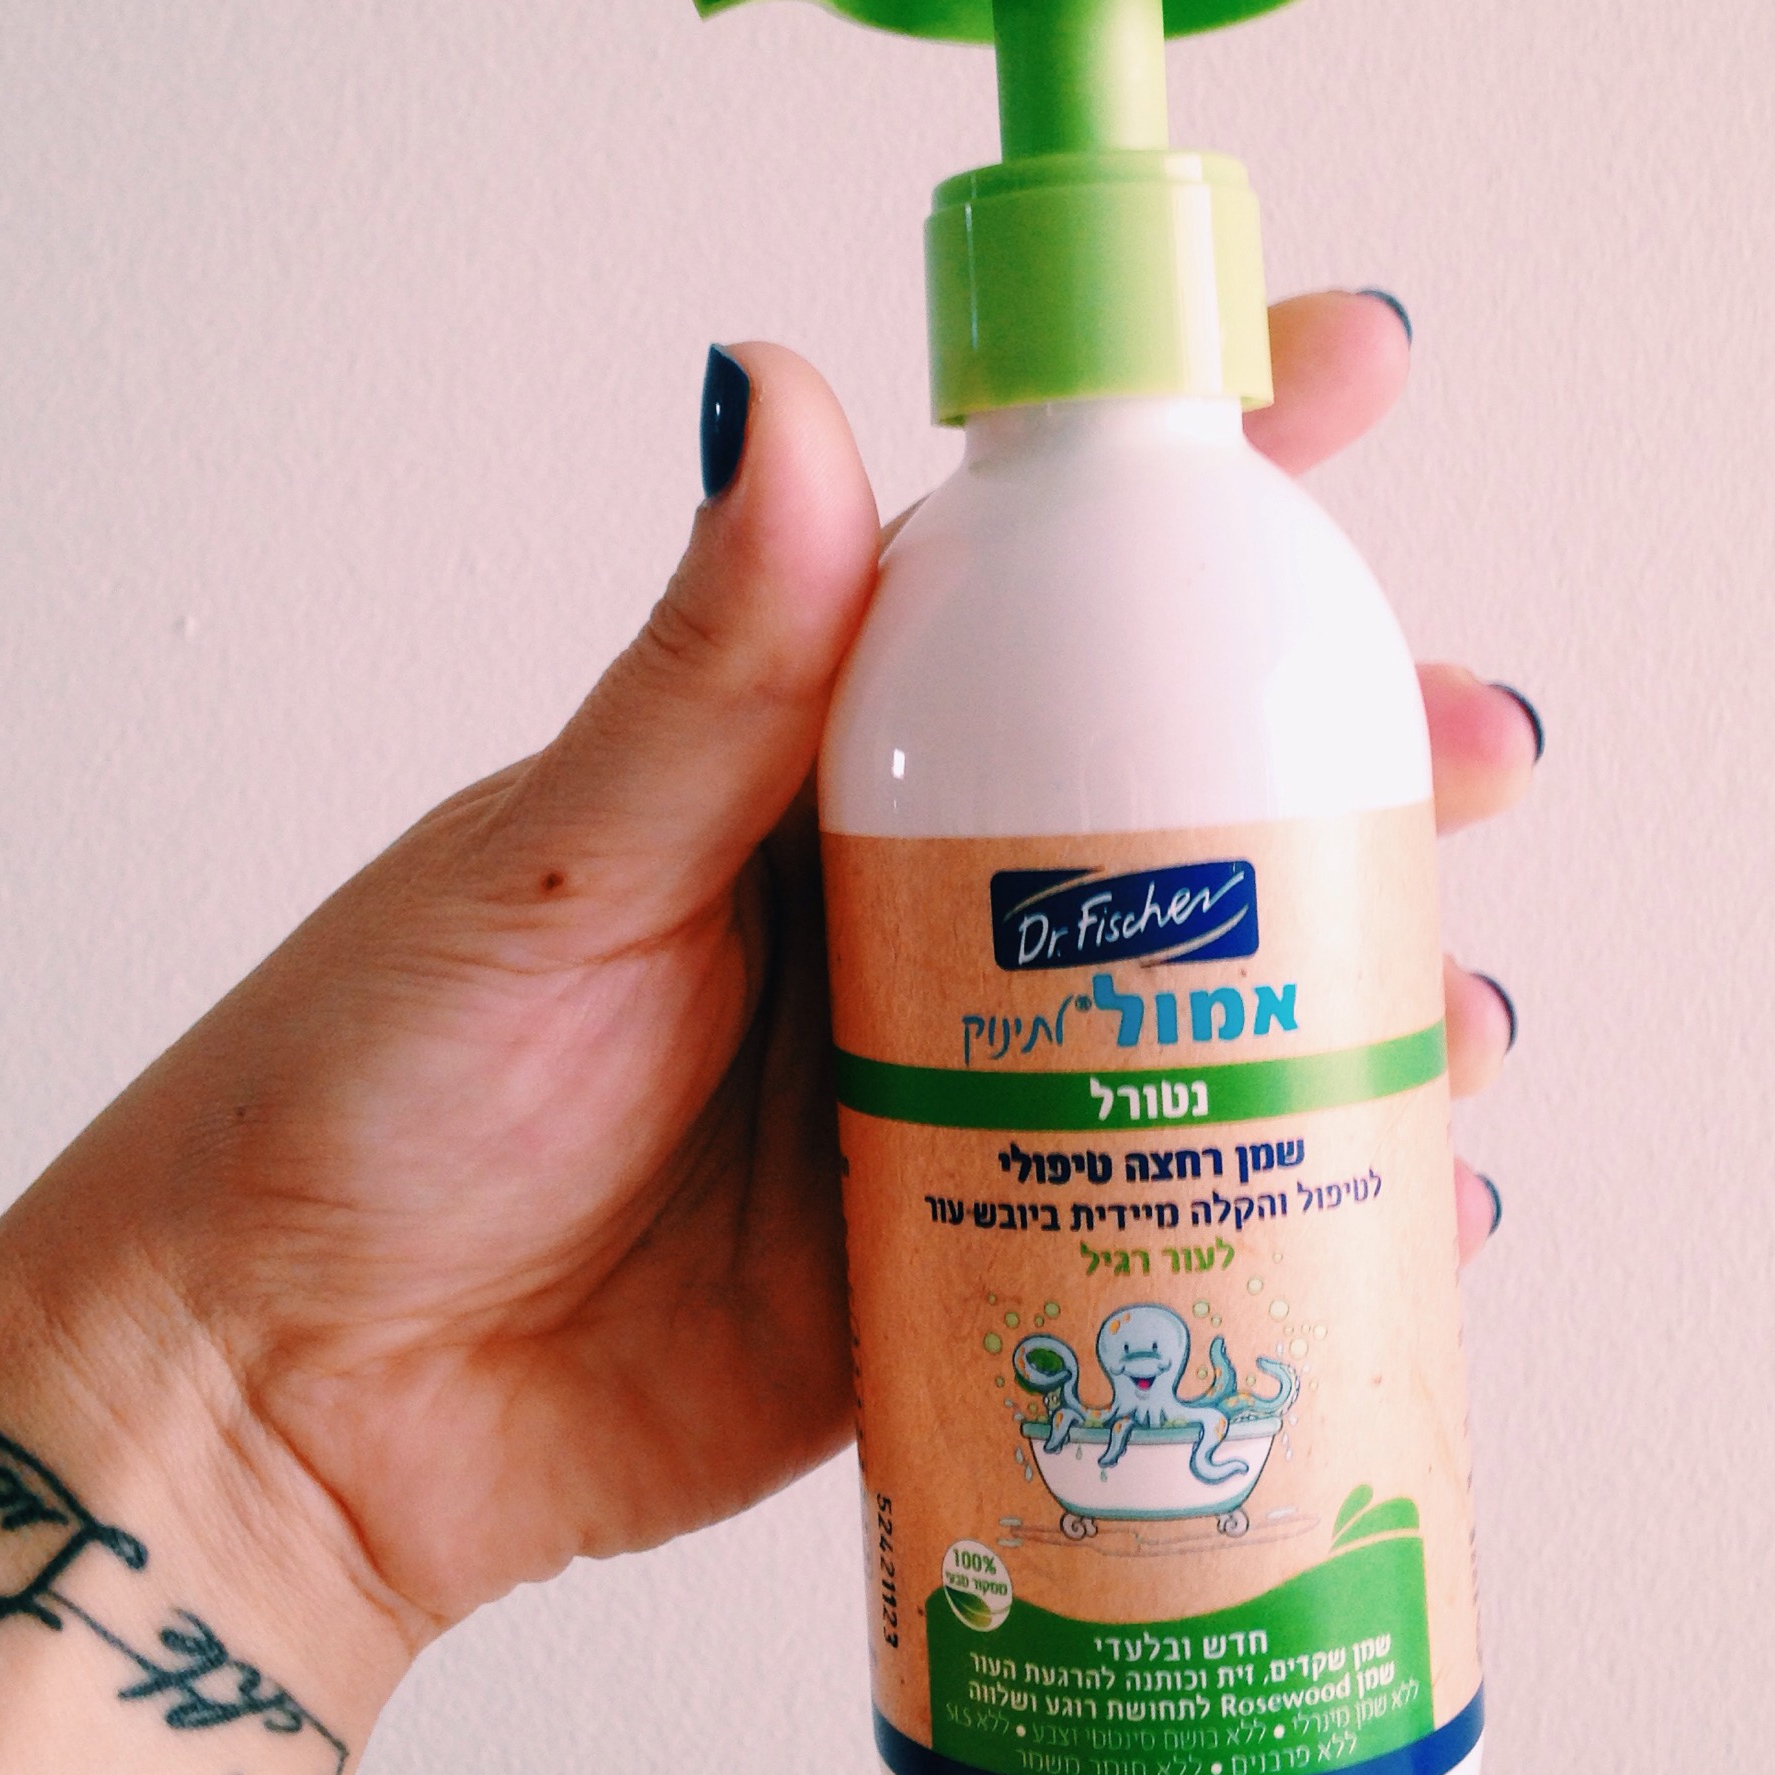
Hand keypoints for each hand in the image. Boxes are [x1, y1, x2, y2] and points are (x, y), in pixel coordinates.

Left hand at [0, 295, 1538, 1659]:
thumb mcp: (555, 862)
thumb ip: (706, 662)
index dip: (1201, 463)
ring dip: (1371, 986)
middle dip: (1357, 754)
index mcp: (809, 754)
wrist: (301, 1404)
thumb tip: (779, 384)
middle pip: (1182, 790)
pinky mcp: (966, 1252)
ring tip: (1460, 1021)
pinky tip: (1415, 1219)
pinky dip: (1305, 1195)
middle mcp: (909, 902)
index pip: (1035, 573)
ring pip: (1214, 1000)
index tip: (1349, 370)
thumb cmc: (371, 1097)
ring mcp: (954, 1083)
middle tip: (1473, 753)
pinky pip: (1169, 1202)